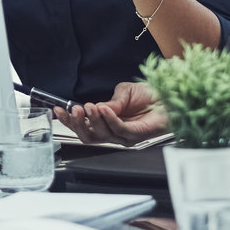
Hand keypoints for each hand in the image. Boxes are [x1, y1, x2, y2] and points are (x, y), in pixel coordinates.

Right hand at [51, 81, 166, 144]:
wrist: (171, 96)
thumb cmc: (150, 95)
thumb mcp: (123, 92)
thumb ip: (109, 101)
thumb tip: (95, 106)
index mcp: (107, 123)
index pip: (84, 127)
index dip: (69, 120)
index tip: (58, 110)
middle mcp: (114, 133)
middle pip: (88, 137)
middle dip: (77, 124)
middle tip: (74, 110)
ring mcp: (124, 137)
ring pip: (101, 135)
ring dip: (93, 119)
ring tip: (89, 106)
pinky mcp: (136, 135)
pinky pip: (118, 130)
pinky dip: (109, 119)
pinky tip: (104, 109)